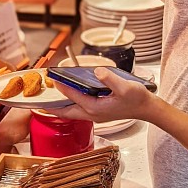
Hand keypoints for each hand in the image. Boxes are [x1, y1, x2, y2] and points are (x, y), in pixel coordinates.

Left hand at [41, 68, 159, 123]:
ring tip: (50, 99)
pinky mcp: (98, 113)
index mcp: (96, 108)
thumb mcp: (126, 87)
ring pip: (71, 113)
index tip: (53, 79)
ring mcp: (95, 115)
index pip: (73, 97)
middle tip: (40, 101)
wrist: (147, 109)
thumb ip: (111, 79)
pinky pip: (78, 111)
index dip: (62, 88)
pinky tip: (69, 98)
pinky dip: (70, 105)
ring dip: (60, 107)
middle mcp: (92, 114)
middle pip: (66, 112)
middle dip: (53, 107)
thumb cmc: (137, 99)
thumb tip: (97, 71)